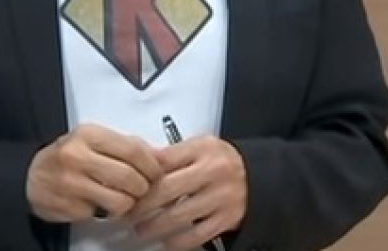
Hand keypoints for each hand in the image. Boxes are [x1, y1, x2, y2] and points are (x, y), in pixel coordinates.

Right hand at [26, 124, 163, 222]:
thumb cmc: (66, 157)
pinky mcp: (69, 207)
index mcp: (88, 135)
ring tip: (121, 198)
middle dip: (143, 188)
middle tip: (141, 189)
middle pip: (131, 178)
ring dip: (127, 204)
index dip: (152, 166)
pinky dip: (108, 213)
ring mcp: (72, 183)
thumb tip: (161, 156)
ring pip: (121, 201)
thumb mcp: (94, 141)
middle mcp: (78, 156)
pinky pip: (103, 214)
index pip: (134, 151)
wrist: (30, 177)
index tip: (156, 173)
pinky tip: (101, 204)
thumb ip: (127, 146)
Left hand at [128, 136, 246, 250]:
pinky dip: (179, 242)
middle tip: (128, 212)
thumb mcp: (200, 146)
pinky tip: (167, 242)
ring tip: (141, 230)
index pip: (163, 161)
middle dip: (142, 204)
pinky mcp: (227, 218)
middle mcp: (212, 172)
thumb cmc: (224, 162)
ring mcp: (220, 197)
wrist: (260, 176)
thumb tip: (142, 162)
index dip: (141, 176)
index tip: (127, 186)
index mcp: (202, 150)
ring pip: (179, 216)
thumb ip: (173, 153)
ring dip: (155, 226)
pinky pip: (198, 235)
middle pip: (167, 190)